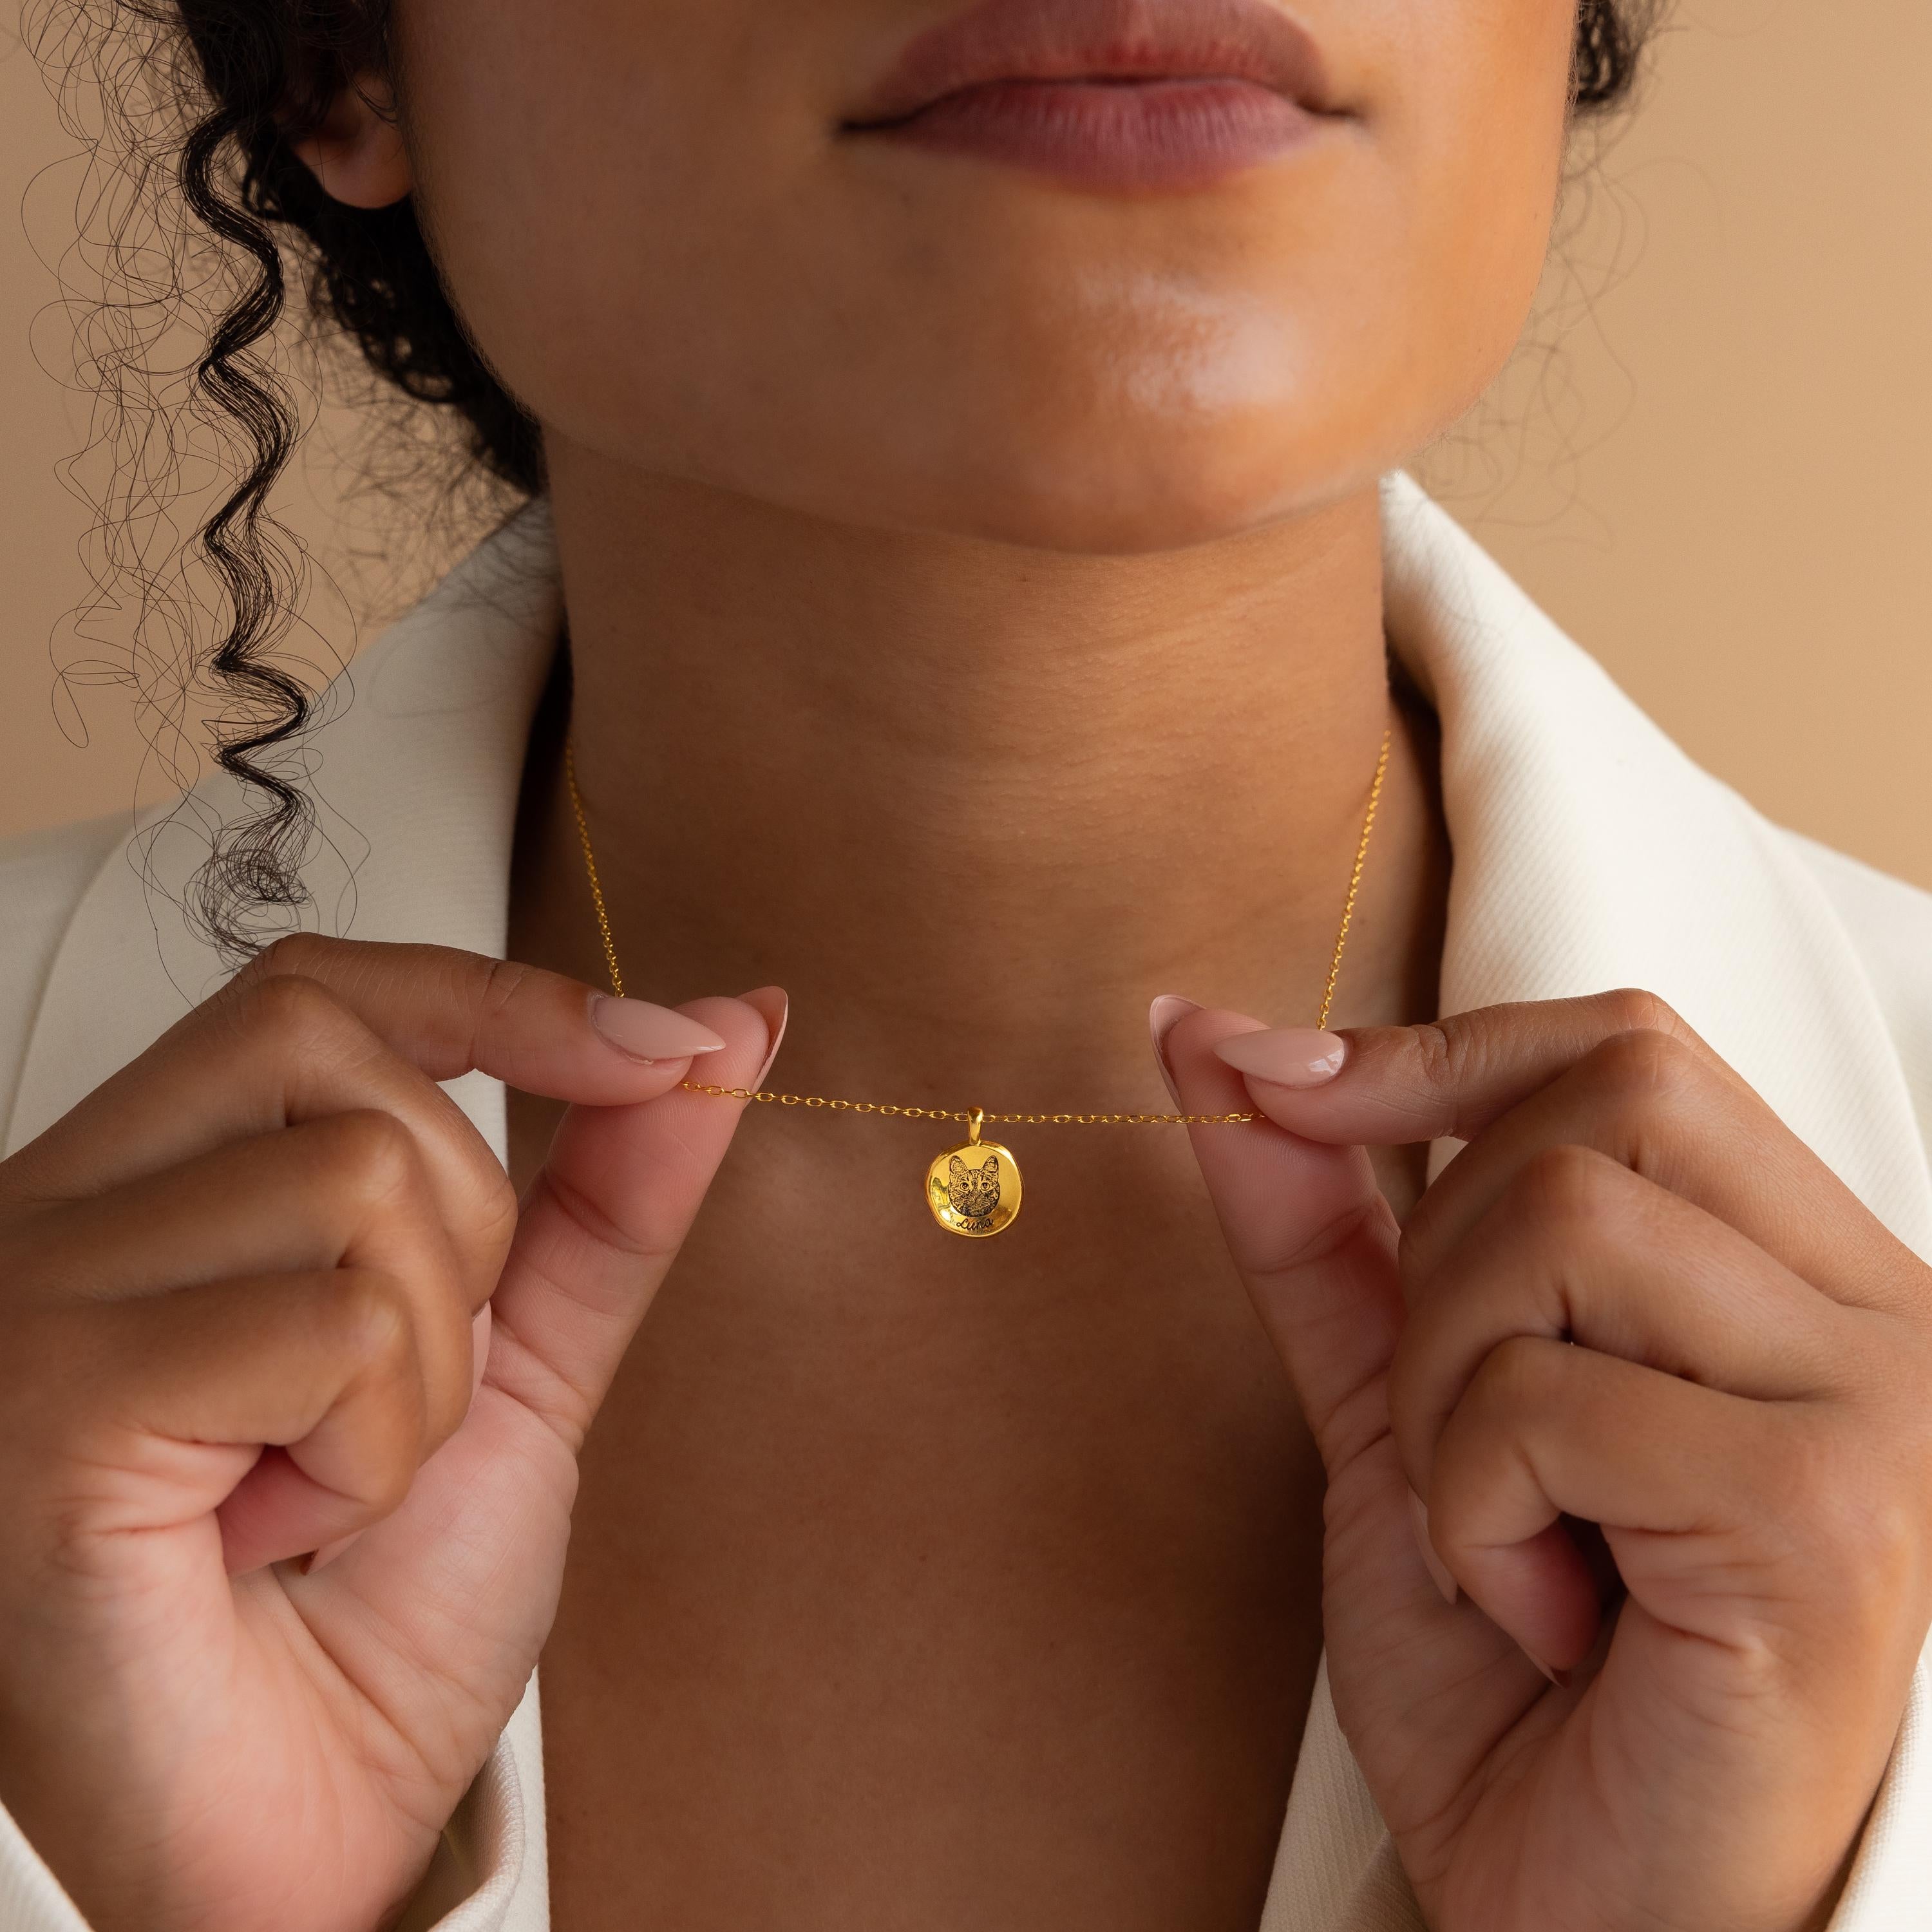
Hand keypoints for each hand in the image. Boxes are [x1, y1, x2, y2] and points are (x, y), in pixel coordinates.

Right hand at [0, 936, 782, 1931]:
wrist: (288, 1843)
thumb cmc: (370, 1618)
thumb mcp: (519, 1366)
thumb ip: (610, 1197)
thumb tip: (730, 1031)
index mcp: (155, 1190)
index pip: (318, 990)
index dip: (498, 994)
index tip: (669, 1042)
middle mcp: (62, 1216)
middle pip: (341, 1054)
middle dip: (463, 1233)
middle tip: (392, 1401)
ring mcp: (38, 1300)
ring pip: (360, 1184)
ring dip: (421, 1369)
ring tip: (324, 1487)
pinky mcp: (53, 1401)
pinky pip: (334, 1324)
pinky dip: (370, 1449)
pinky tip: (280, 1532)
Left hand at [1155, 988, 1931, 1931]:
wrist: (1595, 1921)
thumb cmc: (1522, 1687)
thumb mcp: (1401, 1411)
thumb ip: (1323, 1230)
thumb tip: (1214, 1048)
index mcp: (1797, 1273)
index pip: (1627, 1047)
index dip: (1437, 1048)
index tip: (1273, 1078)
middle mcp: (1875, 1315)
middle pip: (1605, 1095)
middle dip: (1445, 1257)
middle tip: (1459, 1437)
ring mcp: (1875, 1409)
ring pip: (1559, 1224)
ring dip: (1449, 1393)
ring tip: (1504, 1540)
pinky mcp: (1826, 1516)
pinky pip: (1547, 1398)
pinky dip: (1471, 1506)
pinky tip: (1545, 1612)